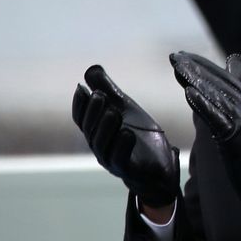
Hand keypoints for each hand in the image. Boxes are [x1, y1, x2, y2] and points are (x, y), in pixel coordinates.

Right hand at [72, 65, 179, 207]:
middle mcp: (100, 148)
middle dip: (94, 112)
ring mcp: (112, 161)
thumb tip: (91, 69)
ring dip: (106, 128)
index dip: (80, 104)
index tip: (81, 87)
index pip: (82, 119)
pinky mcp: (128, 171)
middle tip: (100, 95)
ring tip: (113, 112)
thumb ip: (110, 92)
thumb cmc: (139, 139)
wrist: (160, 169)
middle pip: (90, 130)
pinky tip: (127, 133)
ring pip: (103, 145)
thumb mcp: (126, 110)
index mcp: (97, 133)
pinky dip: (122, 146)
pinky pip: (121, 160)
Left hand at [170, 51, 240, 208]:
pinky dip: (203, 103)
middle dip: (196, 68)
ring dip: (196, 80)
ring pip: (217, 95)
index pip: (225, 75)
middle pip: (220, 82)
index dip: (203, 65)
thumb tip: (232, 60)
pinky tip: (189, 93)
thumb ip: (238, 89)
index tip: (183, 56)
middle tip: (174, 57)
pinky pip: (217, 116)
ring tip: (177, 69)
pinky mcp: (236, 135)